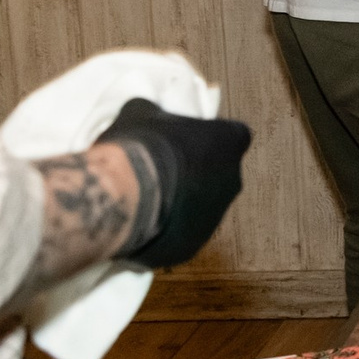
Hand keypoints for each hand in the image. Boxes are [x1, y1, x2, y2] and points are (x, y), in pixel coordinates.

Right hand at [97, 98, 251, 269]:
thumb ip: (156, 113)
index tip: (184, 141)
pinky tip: (139, 224)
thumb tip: (149, 113)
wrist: (125, 196)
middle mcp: (234, 181)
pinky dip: (165, 231)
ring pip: (200, 209)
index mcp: (230, 142)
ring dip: (180, 205)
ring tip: (144, 200)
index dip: (208, 139)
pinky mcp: (192, 247)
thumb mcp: (141, 111)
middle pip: (218, 175)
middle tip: (161, 171)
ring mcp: (215, 218)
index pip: (233, 136)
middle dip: (195, 174)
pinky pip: (180, 236)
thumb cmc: (140, 145)